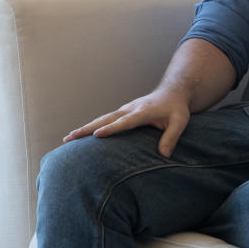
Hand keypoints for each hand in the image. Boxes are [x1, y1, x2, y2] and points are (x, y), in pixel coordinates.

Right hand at [62, 89, 191, 157]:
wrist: (173, 92)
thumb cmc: (176, 108)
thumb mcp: (180, 122)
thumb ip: (171, 137)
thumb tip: (164, 156)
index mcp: (142, 112)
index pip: (125, 122)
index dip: (111, 129)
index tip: (97, 136)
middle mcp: (130, 109)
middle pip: (105, 119)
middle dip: (87, 129)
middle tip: (70, 137)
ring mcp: (124, 110)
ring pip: (102, 119)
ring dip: (85, 128)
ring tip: (68, 138)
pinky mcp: (123, 112)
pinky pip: (105, 120)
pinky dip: (92, 126)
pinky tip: (81, 135)